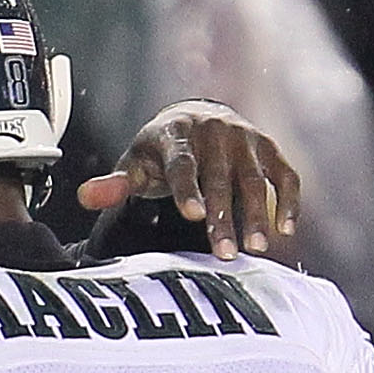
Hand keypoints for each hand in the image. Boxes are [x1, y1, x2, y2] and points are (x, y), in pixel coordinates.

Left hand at [79, 101, 301, 259]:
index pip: (182, 164)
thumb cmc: (159, 152)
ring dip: (257, 215)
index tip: (192, 216)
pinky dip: (289, 201)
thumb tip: (85, 196)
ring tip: (256, 248)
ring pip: (255, 180)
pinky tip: (285, 231)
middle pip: (220, 178)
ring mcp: (245, 140)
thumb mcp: (134, 164)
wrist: (195, 118)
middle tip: (225, 254)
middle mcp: (214, 132)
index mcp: (175, 135)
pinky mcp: (269, 149)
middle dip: (223, 217)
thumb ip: (113, 184)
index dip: (187, 189)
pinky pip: (285, 176)